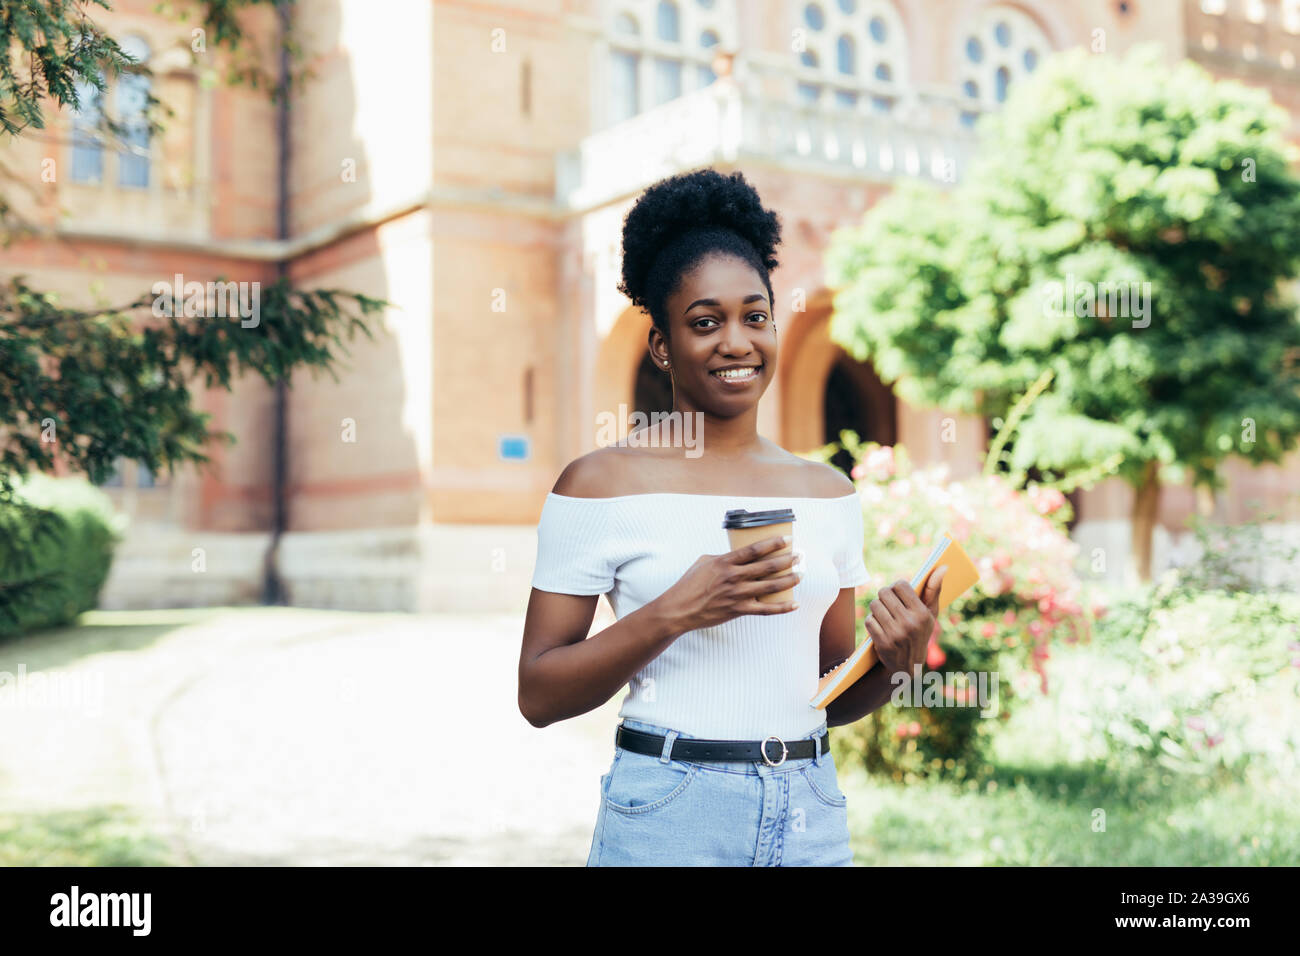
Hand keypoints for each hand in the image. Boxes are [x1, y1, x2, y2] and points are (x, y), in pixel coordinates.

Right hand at [657, 534, 799, 633]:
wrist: (680, 609)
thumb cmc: (689, 584)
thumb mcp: (703, 563)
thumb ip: (722, 558)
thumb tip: (737, 556)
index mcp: (725, 562)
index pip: (754, 550)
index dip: (773, 543)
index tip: (787, 539)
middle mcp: (734, 577)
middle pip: (767, 567)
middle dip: (786, 560)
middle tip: (799, 556)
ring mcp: (737, 594)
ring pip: (770, 586)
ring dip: (788, 580)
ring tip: (800, 575)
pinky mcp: (739, 610)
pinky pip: (765, 609)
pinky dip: (782, 608)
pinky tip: (794, 604)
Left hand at [866, 565, 946, 680]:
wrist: (908, 667)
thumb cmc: (920, 633)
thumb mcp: (930, 614)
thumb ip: (934, 590)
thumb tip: (942, 567)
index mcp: (922, 614)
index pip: (900, 585)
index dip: (896, 587)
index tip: (898, 592)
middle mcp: (909, 624)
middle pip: (884, 593)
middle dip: (884, 596)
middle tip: (888, 602)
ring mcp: (895, 634)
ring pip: (875, 605)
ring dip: (877, 608)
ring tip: (884, 613)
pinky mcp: (882, 643)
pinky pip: (869, 620)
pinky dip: (872, 621)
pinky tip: (879, 626)